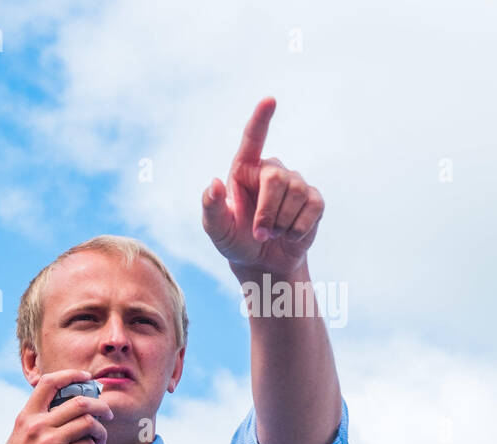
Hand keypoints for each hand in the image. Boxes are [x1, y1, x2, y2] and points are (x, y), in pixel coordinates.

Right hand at [0, 369, 112, 443]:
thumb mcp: (18, 441)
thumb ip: (36, 425)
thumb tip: (62, 412)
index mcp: (25, 418)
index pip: (49, 382)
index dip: (72, 375)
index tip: (87, 378)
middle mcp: (37, 426)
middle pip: (80, 402)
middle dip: (101, 407)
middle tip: (107, 415)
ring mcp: (49, 443)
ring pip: (89, 423)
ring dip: (100, 433)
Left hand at [202, 97, 324, 279]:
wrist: (262, 262)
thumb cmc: (234, 241)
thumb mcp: (216, 230)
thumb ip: (210, 208)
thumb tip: (213, 183)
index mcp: (243, 170)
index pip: (252, 140)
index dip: (261, 119)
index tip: (269, 100)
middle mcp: (270, 171)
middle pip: (276, 179)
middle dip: (267, 211)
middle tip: (259, 233)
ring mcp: (295, 183)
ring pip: (295, 194)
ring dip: (280, 223)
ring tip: (271, 234)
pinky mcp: (313, 199)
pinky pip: (313, 207)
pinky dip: (298, 228)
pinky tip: (290, 235)